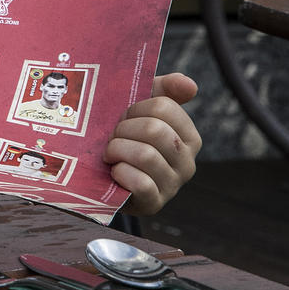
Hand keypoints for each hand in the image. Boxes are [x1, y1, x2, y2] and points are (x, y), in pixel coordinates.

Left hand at [106, 72, 200, 215]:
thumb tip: (190, 85)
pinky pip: (141, 183)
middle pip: (155, 130)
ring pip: (146, 155)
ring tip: (111, 154)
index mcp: (189, 136)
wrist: (98, 174)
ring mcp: (172, 185)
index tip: (125, 117)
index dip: (135, 108)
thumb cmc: (123, 136)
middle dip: (124, 129)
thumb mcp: (140, 108)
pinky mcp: (154, 204)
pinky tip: (115, 172)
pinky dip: (121, 173)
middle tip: (113, 137)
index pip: (164, 107)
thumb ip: (165, 90)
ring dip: (117, 150)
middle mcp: (187, 162)